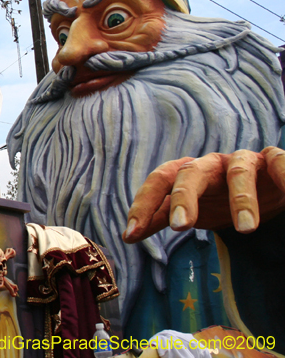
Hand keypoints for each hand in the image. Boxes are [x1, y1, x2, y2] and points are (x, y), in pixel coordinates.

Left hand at [123, 147, 284, 243]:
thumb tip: (127, 236)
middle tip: (181, 227)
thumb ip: (160, 218)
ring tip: (246, 230)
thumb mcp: (191, 210)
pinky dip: (284, 175)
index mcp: (186, 173)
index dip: (143, 205)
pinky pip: (277, 161)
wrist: (261, 188)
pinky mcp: (273, 160)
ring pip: (238, 172)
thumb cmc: (218, 199)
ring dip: (243, 199)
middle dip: (184, 198)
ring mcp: (242, 160)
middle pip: (191, 173)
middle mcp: (210, 163)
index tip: (131, 235)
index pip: (158, 181)